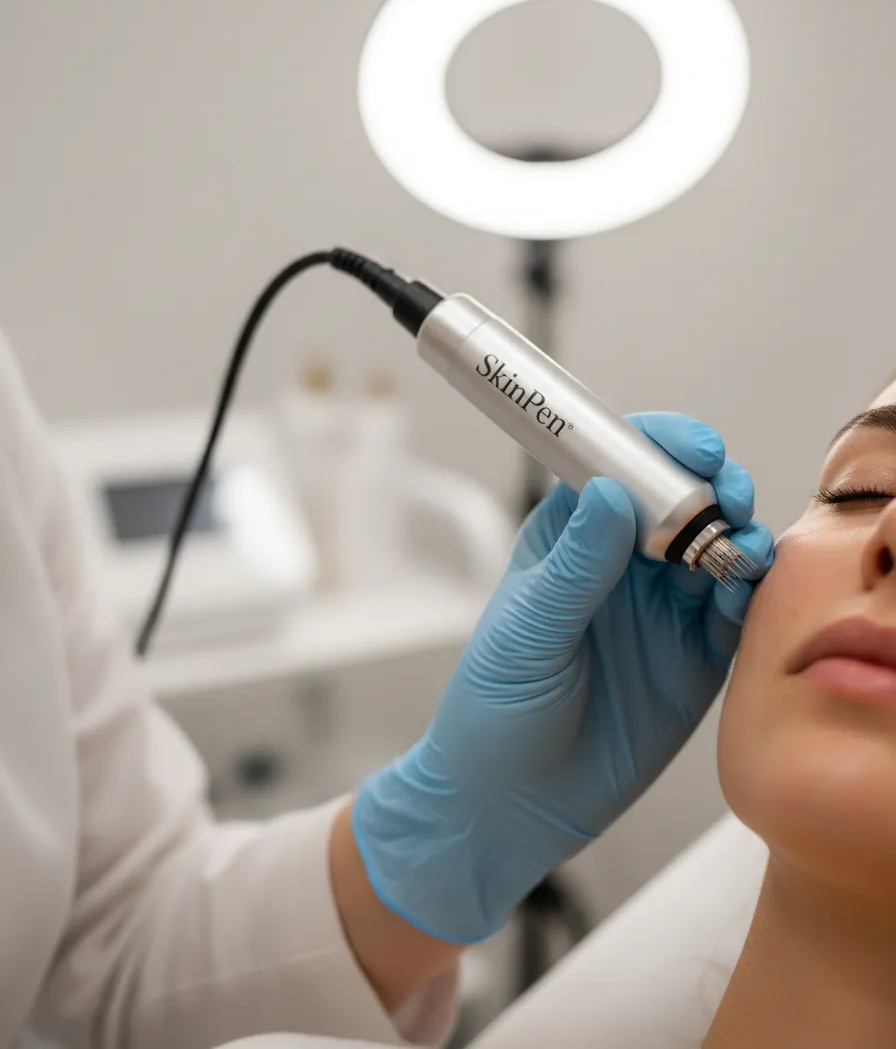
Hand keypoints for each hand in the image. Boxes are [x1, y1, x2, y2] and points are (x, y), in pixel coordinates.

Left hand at [352, 412, 773, 943]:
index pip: (618, 465)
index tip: (692, 451)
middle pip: (681, 497)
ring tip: (741, 553)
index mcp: (570, 539)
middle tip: (726, 498)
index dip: (659, 446)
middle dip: (713, 485)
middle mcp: (621, 564)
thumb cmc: (494, 710)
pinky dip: (750, 597)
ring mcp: (660, 609)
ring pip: (718, 548)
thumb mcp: (526, 634)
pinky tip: (743, 598)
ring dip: (741, 538)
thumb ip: (575, 568)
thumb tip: (608, 492)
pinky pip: (735, 613)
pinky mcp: (692, 658)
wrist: (510, 805)